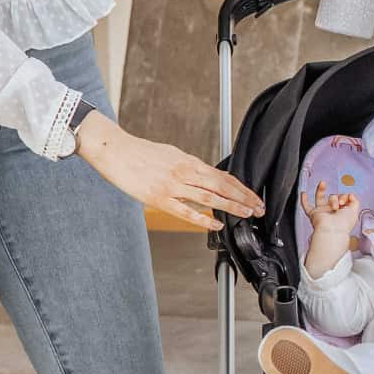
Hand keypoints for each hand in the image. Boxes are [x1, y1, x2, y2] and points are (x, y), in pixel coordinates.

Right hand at [73, 111, 262, 230]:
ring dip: (230, 206)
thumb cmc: (140, 152)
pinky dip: (202, 218)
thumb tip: (207, 175)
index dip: (242, 188)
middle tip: (260, 208)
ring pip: (209, 196)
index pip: (223, 176)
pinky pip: (185, 210)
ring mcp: (172, 185)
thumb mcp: (171, 154)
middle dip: (244, 198)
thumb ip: (190, 167)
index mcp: (189, 161)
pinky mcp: (158, 197)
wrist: (113, 149)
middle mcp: (185, 172)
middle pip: (222, 185)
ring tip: (246, 214)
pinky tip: (215, 224)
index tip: (255, 197)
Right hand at [299, 181, 361, 239]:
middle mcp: (332, 212)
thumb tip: (350, 195)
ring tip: (330, 198)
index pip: (343, 199)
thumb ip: (355, 201)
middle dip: (338, 197)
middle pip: (333, 197)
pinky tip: (304, 194)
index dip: (345, 197)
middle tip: (340, 203)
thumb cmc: (344, 223)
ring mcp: (323, 212)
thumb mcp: (355, 210)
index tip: (346, 201)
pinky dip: (304, 200)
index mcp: (342, 212)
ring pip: (322, 198)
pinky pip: (307, 206)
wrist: (332, 229)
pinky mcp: (314, 214)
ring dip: (325, 193)